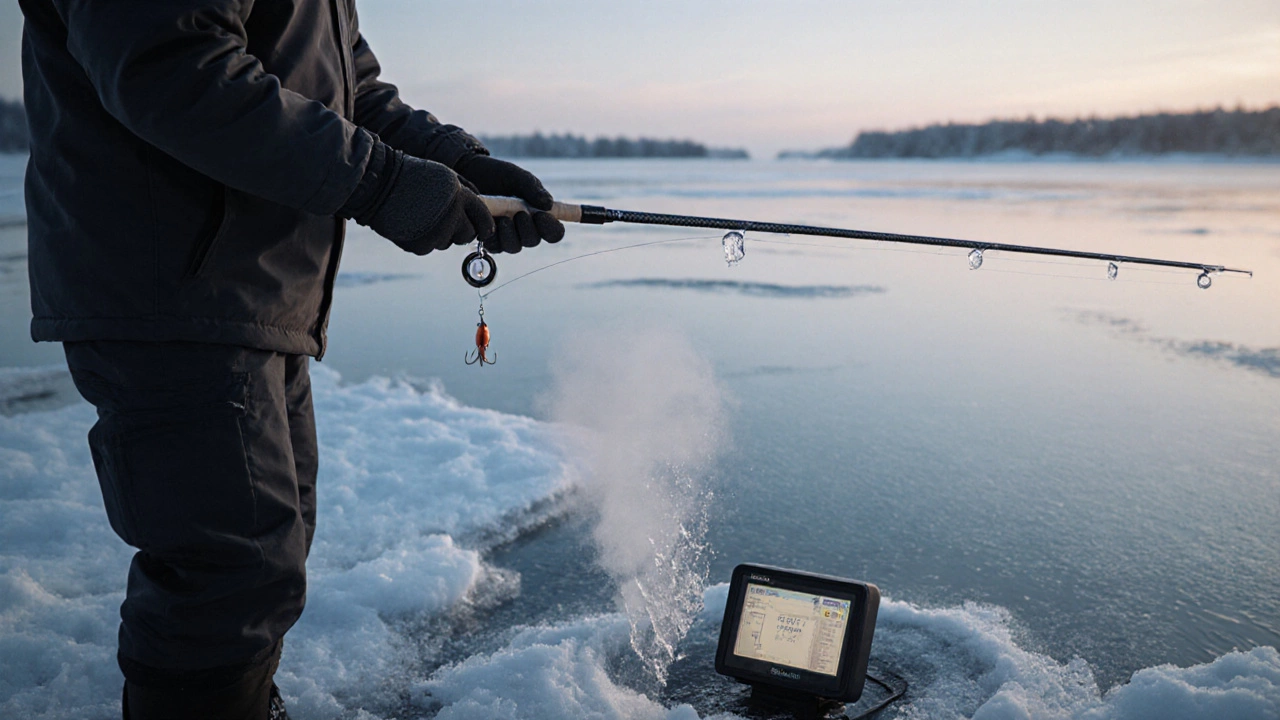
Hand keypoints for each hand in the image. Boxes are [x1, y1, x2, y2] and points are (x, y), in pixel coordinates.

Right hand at [347, 149, 495, 254]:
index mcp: (460, 195)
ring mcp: (436, 232)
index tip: (481, 230)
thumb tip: (484, 213)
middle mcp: (452, 215)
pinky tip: (411, 224)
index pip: (484, 220)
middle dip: (460, 230)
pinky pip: (429, 248)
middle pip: (468, 235)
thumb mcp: (444, 176)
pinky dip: (422, 240)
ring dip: (439, 234)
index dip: (484, 227)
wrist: (378, 185)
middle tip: (444, 219)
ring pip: (447, 242)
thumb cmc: (412, 177)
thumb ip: (467, 193)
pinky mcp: (420, 246)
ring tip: (421, 216)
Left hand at [454, 155, 564, 252]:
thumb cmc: (496, 174)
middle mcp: (523, 228)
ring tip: (504, 219)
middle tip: (520, 214)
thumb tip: (548, 204)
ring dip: (511, 235)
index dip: (551, 229)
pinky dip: (494, 236)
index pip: (553, 232)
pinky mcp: (488, 238)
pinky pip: (495, 247)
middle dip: (528, 230)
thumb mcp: (517, 177)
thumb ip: (532, 188)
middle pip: (533, 241)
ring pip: (514, 247)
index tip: (542, 215)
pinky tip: (490, 221)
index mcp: (537, 214)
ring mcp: (505, 234)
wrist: (469, 172)